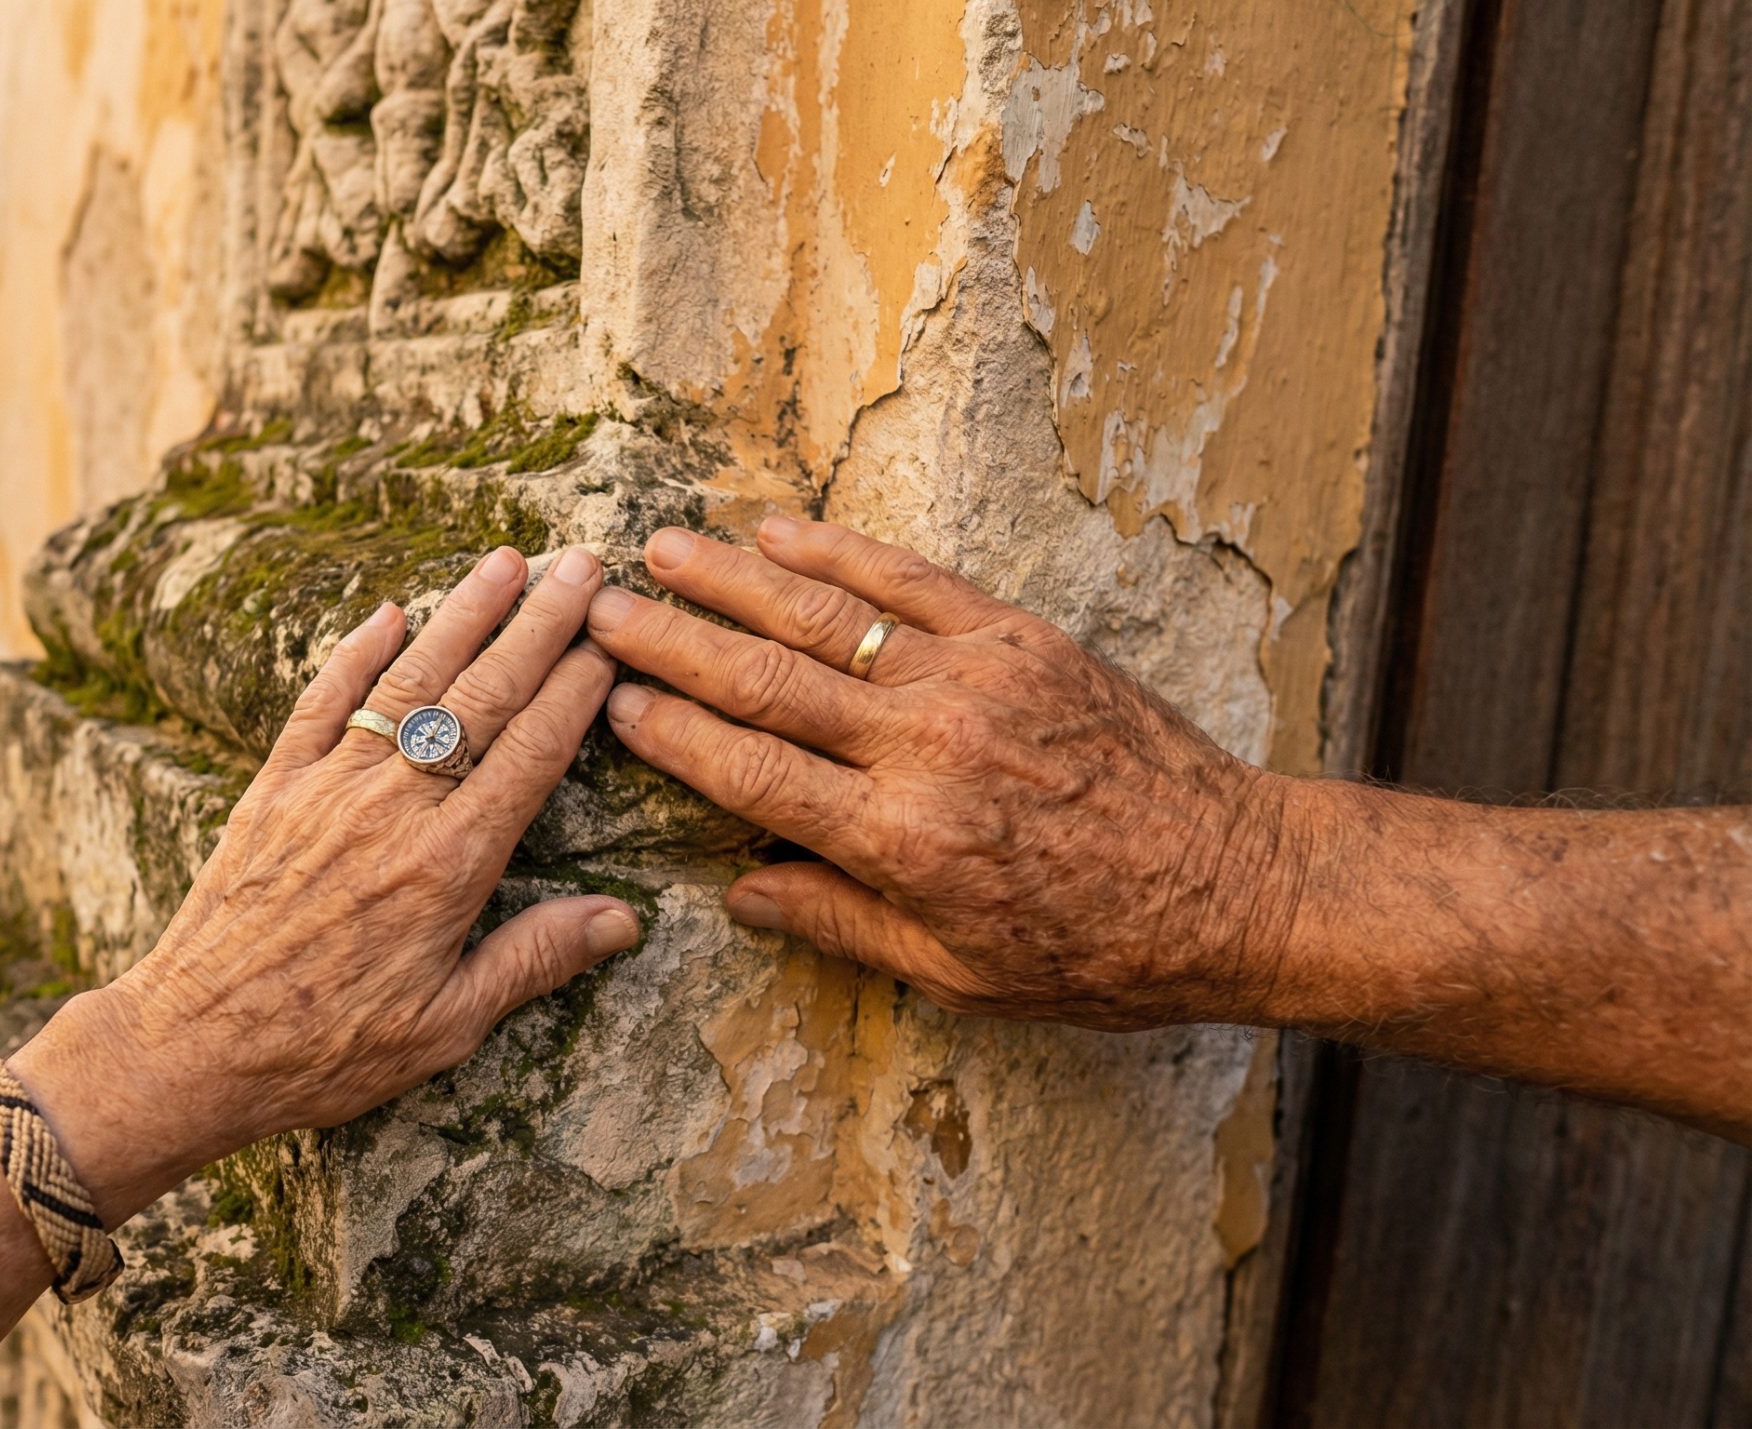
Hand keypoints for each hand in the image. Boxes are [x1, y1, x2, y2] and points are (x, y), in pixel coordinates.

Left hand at [15, 545, 639, 1222]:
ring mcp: (329, 788)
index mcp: (451, 865)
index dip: (575, 693)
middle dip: (537, 625)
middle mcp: (395, 809)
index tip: (610, 643)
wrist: (192, 1044)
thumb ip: (535, 960)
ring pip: (409, 681)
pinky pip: (321, 702)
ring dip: (460, 615)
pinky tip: (388, 612)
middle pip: (482, 697)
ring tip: (503, 561)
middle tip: (580, 565)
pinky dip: (356, 652)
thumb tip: (622, 921)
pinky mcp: (272, 788)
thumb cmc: (326, 1049)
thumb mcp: (448, 1025)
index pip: (532, 755)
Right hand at [584, 518, 1303, 1031]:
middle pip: (766, 681)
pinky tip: (778, 529)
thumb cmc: (1098, 948)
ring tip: (659, 550)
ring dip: (731, 579)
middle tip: (598, 608)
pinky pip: (912, 583)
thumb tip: (741, 895)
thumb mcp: (960, 974)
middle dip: (672, 640)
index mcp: (901, 840)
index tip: (610, 703)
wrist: (1235, 884)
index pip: (752, 774)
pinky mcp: (1020, 639)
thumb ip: (843, 924)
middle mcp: (925, 748)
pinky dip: (840, 550)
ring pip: (826, 616)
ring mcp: (973, 682)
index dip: (671, 735)